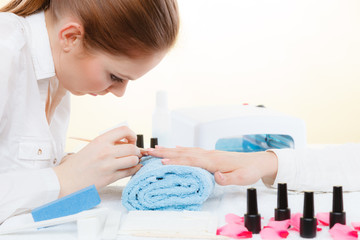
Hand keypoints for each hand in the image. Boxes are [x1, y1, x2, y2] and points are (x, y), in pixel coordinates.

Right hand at [54, 126, 141, 196]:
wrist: (65, 181)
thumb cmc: (77, 164)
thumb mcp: (92, 147)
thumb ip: (108, 143)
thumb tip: (126, 143)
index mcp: (100, 140)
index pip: (124, 130)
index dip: (132, 134)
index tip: (131, 140)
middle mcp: (106, 151)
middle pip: (132, 147)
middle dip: (136, 150)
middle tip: (133, 153)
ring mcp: (109, 165)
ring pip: (133, 160)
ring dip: (135, 160)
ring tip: (131, 161)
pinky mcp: (110, 178)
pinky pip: (129, 171)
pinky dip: (134, 169)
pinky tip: (133, 168)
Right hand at [146, 147, 277, 185]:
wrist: (257, 162)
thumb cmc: (249, 170)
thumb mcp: (242, 178)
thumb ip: (229, 178)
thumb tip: (217, 177)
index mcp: (214, 161)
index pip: (191, 161)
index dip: (176, 161)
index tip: (162, 162)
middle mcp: (208, 155)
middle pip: (183, 153)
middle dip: (165, 152)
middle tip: (150, 151)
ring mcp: (208, 153)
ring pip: (185, 150)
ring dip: (170, 150)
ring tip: (156, 149)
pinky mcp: (210, 154)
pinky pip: (191, 150)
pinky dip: (181, 149)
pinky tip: (175, 148)